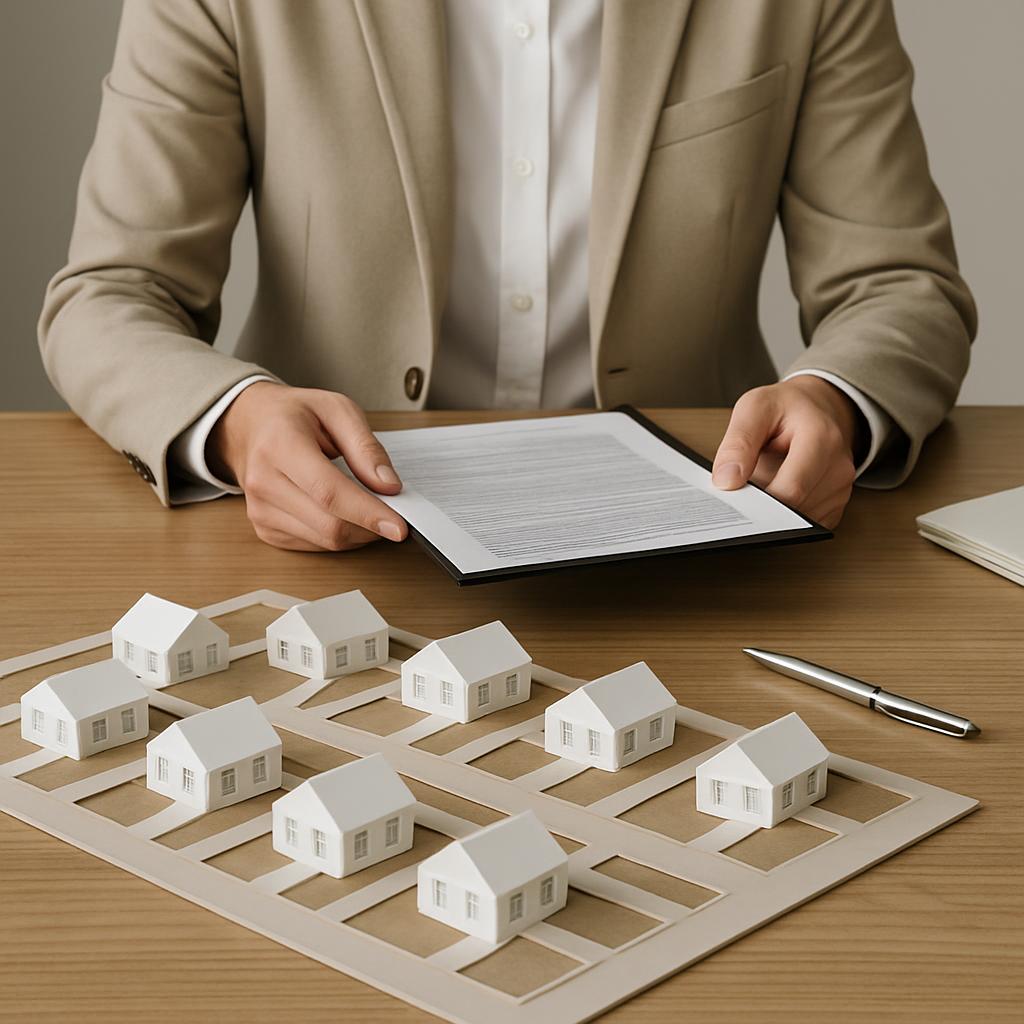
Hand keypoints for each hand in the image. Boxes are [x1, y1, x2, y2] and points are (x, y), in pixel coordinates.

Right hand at [207, 381, 407, 550]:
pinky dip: (339, 535)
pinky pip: (315, 545)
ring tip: (368, 508)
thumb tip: (389, 486)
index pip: (328, 492)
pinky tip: (344, 514)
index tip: (399, 526)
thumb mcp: (337, 410)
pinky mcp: (265, 529)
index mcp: (280, 444)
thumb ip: (366, 447)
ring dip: (358, 533)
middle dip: (371, 526)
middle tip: (394, 514)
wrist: (250, 426)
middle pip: (329, 524)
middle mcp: (263, 481)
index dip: (368, 513)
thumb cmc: (295, 415)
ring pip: (325, 541)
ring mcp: (260, 510)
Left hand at [711, 377, 864, 528]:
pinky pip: (804, 523)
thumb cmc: (786, 408)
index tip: (732, 498)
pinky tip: (775, 493)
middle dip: (762, 505)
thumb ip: (738, 442)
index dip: (758, 501)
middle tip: (742, 486)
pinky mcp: (835, 507)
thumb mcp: (754, 408)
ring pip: (797, 520)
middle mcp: (838, 467)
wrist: (817, 409)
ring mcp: (840, 490)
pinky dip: (785, 517)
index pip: (790, 489)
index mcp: (822, 438)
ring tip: (764, 480)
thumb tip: (726, 482)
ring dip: (773, 511)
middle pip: (794, 509)